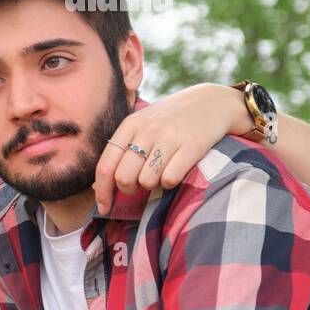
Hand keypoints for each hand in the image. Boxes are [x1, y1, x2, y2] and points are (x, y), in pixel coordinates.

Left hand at [93, 83, 249, 212]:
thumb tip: (97, 188)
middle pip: (124, 178)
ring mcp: (170, 137)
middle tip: (139, 185)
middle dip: (129, 190)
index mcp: (130, 125)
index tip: (103, 208)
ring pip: (147, 181)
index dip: (102, 192)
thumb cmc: (171, 120)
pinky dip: (171, 183)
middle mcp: (147, 130)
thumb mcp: (141, 126)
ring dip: (152, 186)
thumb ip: (120, 151)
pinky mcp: (193, 145)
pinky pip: (170, 179)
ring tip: (160, 173)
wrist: (212, 101)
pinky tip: (175, 172)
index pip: (105, 166)